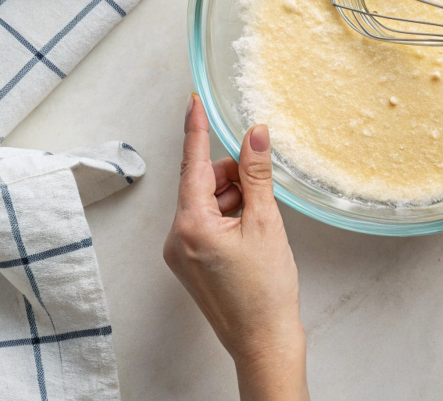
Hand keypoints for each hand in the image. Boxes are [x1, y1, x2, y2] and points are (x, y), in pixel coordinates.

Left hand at [164, 94, 308, 400]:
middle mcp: (176, 238)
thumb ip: (257, 174)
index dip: (195, 129)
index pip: (192, 164)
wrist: (263, 341)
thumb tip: (254, 134)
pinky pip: (206, 223)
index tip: (193, 100)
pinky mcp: (190, 263)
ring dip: (233, 199)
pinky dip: (228, 217)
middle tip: (261, 192)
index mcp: (190, 225)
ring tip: (260, 223)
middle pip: (202, 183)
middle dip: (232, 177)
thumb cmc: (266, 291)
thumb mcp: (265, 223)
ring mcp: (180, 253)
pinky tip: (251, 233)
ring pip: (206, 203)